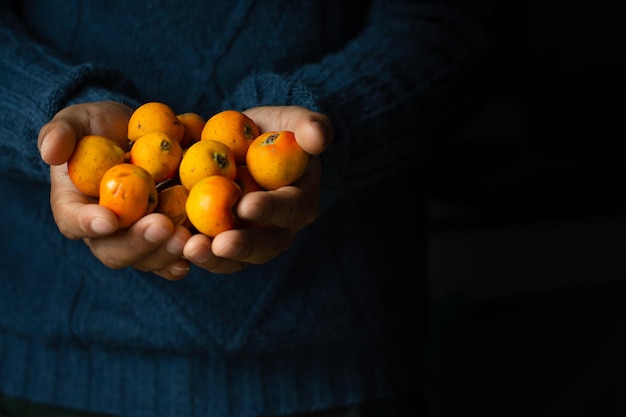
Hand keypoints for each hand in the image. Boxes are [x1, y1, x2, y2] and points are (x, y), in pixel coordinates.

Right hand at [39, 101, 190, 280]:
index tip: (108, 219)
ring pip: (148, 258)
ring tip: (186, 238)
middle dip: (138, 243)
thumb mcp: (78, 121)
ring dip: (167, 252)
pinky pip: (174, 255)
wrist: (135, 135)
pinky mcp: (166, 236)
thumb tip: (50, 151)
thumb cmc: (100, 128)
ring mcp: (137, 238)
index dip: (88, 224)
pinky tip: (202, 250)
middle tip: (161, 226)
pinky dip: (187, 256)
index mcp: (75, 207)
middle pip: (115, 251)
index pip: (74, 221)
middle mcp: (106, 232)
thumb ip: (61, 132)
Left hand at [182, 106, 332, 273]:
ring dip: (211, 258)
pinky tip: (166, 244)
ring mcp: (246, 239)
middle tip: (217, 244)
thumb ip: (311, 126)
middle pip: (263, 247)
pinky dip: (186, 252)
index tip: (246, 206)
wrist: (247, 142)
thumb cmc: (277, 131)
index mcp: (299, 203)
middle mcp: (276, 230)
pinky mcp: (217, 239)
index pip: (288, 209)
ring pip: (233, 260)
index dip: (270, 210)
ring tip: (188, 249)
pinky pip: (205, 252)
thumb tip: (317, 138)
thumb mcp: (296, 121)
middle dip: (240, 247)